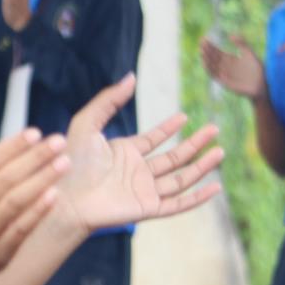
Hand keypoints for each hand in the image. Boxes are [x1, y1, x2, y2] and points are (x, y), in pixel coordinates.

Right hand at [0, 125, 70, 284]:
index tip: (35, 133)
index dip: (11, 147)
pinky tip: (55, 194)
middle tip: (59, 142)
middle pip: (5, 181)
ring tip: (64, 162)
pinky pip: (22, 229)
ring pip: (16, 203)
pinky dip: (39, 211)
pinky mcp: (0, 253)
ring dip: (42, 181)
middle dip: (34, 159)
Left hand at [55, 75, 224, 231]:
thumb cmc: (69, 161)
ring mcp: (144, 191)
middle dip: (195, 144)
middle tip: (215, 129)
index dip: (168, 128)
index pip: (153, 140)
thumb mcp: (88, 123)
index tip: (185, 116)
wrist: (64, 197)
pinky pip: (178, 203)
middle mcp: (136, 172)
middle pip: (173, 157)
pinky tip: (215, 187)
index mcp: (124, 152)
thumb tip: (131, 76)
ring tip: (220, 151)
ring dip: (202, 166)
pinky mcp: (147, 208)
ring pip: (181, 178)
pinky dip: (197, 198)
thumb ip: (109, 100)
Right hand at [199, 34, 265, 99]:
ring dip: (206, 58)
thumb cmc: (256, 68)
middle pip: (212, 57)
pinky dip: (209, 69)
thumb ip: (242, 43)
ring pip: (211, 65)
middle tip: (201, 42)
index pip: (217, 51)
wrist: (261, 83)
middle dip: (206, 50)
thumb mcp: (248, 53)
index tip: (204, 38)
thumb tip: (231, 35)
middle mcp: (224, 66)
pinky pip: (214, 75)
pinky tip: (205, 62)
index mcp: (229, 59)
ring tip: (202, 51)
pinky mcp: (224, 82)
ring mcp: (223, 74)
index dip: (210, 45)